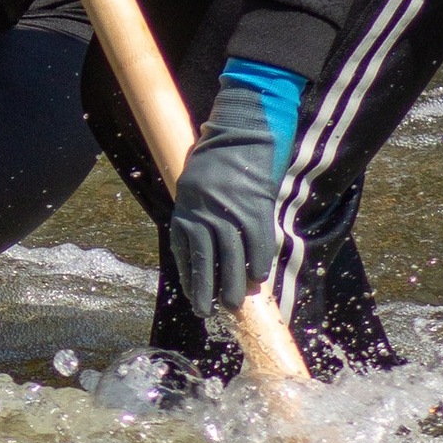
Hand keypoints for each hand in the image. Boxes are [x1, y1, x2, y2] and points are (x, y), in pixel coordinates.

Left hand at [167, 63, 301, 330]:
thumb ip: (196, 211)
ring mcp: (230, 211)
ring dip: (233, 285)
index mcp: (186, 206)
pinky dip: (258, 263)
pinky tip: (257, 280)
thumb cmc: (217, 158)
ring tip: (233, 305)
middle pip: (206, 259)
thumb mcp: (195, 184)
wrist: (241, 131)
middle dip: (207, 289)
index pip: (184, 251)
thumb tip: (202, 244)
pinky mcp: (254, 207)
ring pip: (232, 258)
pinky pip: (258, 243)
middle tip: (210, 311)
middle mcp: (204, 211)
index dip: (190, 277)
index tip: (194, 296)